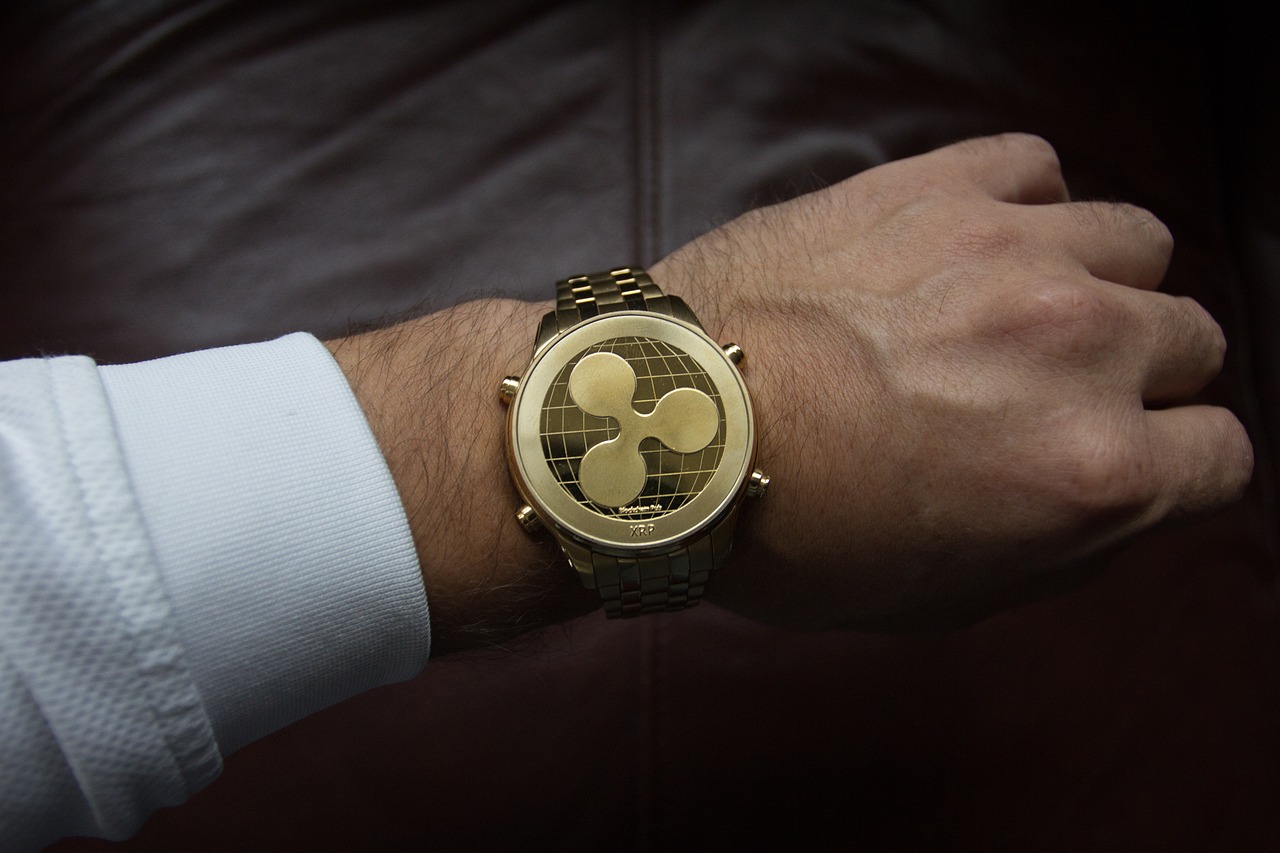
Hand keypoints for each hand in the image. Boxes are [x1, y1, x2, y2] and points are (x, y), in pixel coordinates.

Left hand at [331, 133, 1252, 649]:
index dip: (1172, 464)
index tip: (1123, 458)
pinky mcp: (939, 185)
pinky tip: (970, 245)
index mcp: (1091, 473)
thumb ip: (1062, 545)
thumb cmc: (785, 533)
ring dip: (1096, 279)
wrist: (666, 429)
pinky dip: (1022, 205)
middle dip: (1134, 375)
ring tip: (1015, 310)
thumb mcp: (941, 601)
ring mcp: (1013, 253)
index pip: (1220, 455)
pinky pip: (1038, 167)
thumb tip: (1120, 493)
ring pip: (1136, 244)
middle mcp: (1078, 349)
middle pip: (1187, 340)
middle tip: (1045, 392)